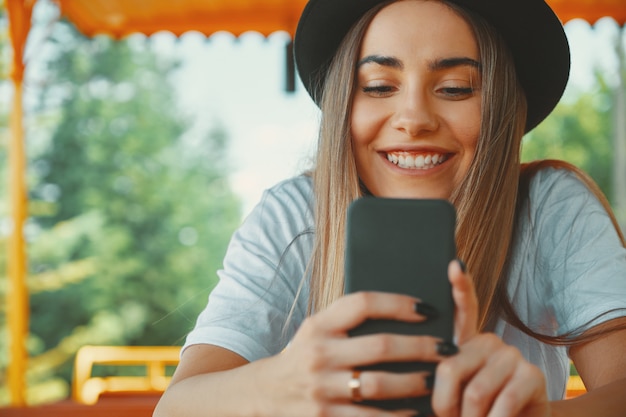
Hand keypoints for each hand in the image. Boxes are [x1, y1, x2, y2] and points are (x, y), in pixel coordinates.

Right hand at [254, 291, 451, 416]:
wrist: (266, 393)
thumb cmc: (304, 355)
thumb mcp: (317, 329)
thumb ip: (348, 320)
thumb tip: (404, 310)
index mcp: (319, 325)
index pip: (363, 304)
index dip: (399, 303)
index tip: (428, 308)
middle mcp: (318, 354)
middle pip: (380, 346)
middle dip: (421, 347)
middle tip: (448, 348)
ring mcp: (321, 389)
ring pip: (380, 385)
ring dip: (415, 383)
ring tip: (437, 380)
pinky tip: (417, 413)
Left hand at [432, 261, 550, 416]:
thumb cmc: (475, 414)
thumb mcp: (453, 396)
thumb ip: (440, 380)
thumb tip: (419, 375)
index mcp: (465, 343)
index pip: (462, 309)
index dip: (460, 285)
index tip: (454, 265)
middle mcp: (488, 342)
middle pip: (450, 367)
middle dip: (443, 406)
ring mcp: (512, 355)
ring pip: (473, 391)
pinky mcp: (533, 375)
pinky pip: (503, 401)